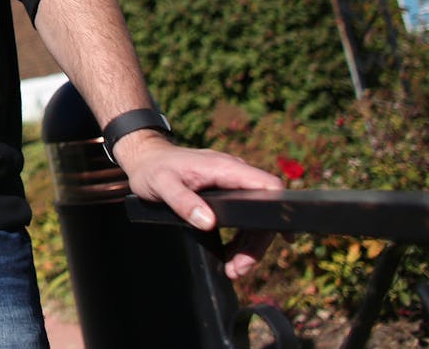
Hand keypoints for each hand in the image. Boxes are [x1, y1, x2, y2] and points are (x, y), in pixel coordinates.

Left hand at [112, 130, 282, 278]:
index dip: (280, 209)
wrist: (145, 158)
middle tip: (239, 269)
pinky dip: (239, 239)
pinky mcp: (224, 193)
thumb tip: (209, 222)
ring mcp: (230, 183)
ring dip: (248, 246)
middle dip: (256, 243)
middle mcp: (233, 174)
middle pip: (263, 209)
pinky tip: (229, 255)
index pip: (267, 185)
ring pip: (253, 218)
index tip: (283, 237)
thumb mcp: (162, 185)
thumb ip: (183, 201)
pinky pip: (241, 218)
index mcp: (225, 168)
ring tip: (234, 270)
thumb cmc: (152, 169)